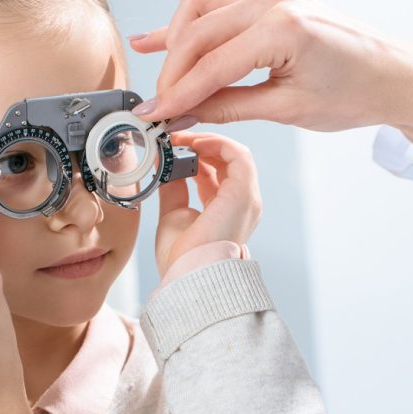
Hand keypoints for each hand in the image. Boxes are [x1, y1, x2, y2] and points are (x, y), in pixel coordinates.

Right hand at [131, 0, 412, 156]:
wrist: (391, 75)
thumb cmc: (355, 92)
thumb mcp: (288, 109)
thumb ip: (231, 106)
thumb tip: (189, 112)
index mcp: (282, 28)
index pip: (212, 65)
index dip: (178, 94)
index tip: (155, 116)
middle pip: (198, 32)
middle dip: (173, 73)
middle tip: (159, 107)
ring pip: (201, 7)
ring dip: (176, 42)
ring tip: (163, 79)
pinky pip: (218, 2)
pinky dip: (191, 22)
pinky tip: (161, 38)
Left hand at [155, 130, 261, 277]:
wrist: (187, 276)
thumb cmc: (181, 259)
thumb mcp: (173, 215)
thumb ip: (174, 189)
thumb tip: (166, 166)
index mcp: (226, 212)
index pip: (217, 174)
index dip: (196, 157)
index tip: (172, 148)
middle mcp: (241, 205)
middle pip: (228, 162)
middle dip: (201, 144)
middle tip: (174, 137)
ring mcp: (246, 200)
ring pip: (236, 154)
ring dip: (208, 141)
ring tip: (182, 137)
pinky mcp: (243, 194)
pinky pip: (238, 155)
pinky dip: (216, 143)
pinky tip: (194, 143)